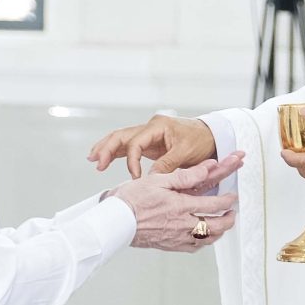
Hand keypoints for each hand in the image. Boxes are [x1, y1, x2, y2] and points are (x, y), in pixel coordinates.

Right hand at [89, 114, 215, 178]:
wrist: (211, 137)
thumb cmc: (202, 141)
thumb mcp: (186, 154)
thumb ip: (168, 165)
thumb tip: (150, 178)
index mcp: (159, 126)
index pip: (136, 142)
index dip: (132, 161)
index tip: (135, 177)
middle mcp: (150, 127)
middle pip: (122, 135)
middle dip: (107, 148)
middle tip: (95, 162)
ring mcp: (148, 134)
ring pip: (121, 139)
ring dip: (107, 148)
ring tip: (92, 159)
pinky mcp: (149, 143)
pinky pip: (128, 146)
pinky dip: (116, 152)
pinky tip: (103, 160)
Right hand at [120, 154, 245, 252]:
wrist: (116, 221)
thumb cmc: (132, 199)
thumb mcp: (158, 180)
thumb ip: (186, 176)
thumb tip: (207, 168)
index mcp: (181, 206)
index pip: (214, 205)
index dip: (227, 201)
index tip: (232, 197)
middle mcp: (182, 224)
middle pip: (216, 226)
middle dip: (228, 219)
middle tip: (232, 213)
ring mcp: (177, 237)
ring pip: (207, 239)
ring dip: (219, 232)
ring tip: (222, 225)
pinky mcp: (169, 245)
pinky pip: (193, 247)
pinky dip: (203, 242)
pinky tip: (202, 237)